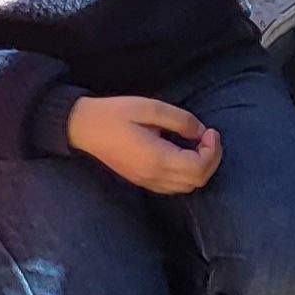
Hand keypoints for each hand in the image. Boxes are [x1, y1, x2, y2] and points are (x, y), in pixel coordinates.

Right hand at [71, 94, 221, 193]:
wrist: (81, 128)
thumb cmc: (114, 114)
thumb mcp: (150, 108)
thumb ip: (180, 120)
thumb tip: (201, 132)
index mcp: (156, 158)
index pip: (199, 168)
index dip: (213, 150)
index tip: (210, 131)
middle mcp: (152, 176)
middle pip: (197, 181)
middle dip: (211, 159)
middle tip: (208, 137)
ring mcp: (145, 181)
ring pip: (186, 187)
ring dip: (200, 168)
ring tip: (198, 145)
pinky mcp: (141, 180)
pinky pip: (173, 187)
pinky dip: (187, 174)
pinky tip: (183, 155)